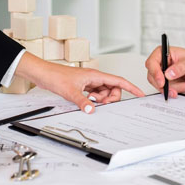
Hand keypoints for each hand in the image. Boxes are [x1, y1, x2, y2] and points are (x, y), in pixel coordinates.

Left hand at [15, 52, 144, 113]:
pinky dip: (93, 99)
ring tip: (89, 101)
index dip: (131, 87)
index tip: (139, 93)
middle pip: (112, 88)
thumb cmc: (56, 76)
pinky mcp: (83, 86)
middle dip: (110, 97)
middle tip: (100, 103)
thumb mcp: (71, 92)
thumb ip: (83, 102)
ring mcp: (89, 82)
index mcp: (95, 75)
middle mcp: (94, 78)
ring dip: (100, 99)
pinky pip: (95, 94)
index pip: (118, 80)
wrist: (44, 74)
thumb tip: (92, 111)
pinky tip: (86, 101)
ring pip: (103, 92)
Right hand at [145, 46, 184, 96]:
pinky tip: (184, 87)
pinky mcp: (166, 83)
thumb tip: (168, 73)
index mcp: (164, 52)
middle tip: (172, 90)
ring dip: (172, 88)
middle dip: (163, 84)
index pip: (152, 62)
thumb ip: (180, 68)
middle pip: (152, 75)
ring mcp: (163, 74)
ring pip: (158, 84)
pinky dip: (174, 91)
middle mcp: (161, 63)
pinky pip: (165, 90)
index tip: (162, 81)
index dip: (154, 72)